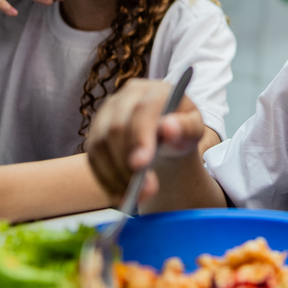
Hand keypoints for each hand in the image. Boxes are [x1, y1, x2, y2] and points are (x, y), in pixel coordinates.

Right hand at [85, 80, 205, 205]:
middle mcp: (125, 98)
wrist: (167, 134)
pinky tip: (121, 195)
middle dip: (127, 163)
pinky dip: (106, 180)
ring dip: (116, 175)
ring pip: (100, 145)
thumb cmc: (182, 129)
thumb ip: (186, 127)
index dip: (140, 137)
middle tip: (145, 190)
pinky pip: (93, 159)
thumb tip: (169, 127)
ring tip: (137, 197)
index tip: (142, 164)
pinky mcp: (95, 134)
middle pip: (116, 128)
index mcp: (153, 90)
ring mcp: (106, 115)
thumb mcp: (194, 128)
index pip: (142, 111)